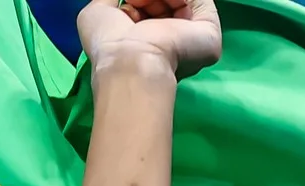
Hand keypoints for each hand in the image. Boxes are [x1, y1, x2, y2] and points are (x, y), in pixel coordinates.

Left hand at [78, 0, 221, 80]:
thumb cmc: (109, 42)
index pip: (145, 10)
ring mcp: (190, 37)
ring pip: (182, 2)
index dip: (136, 2)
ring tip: (144, 2)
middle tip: (134, 1)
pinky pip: (199, 1)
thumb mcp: (96, 12)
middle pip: (164, 6)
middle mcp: (167, 41)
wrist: (131, 61)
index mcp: (142, 41)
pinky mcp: (208, 32)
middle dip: (149, 0)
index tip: (127, 2)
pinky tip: (169, 0)